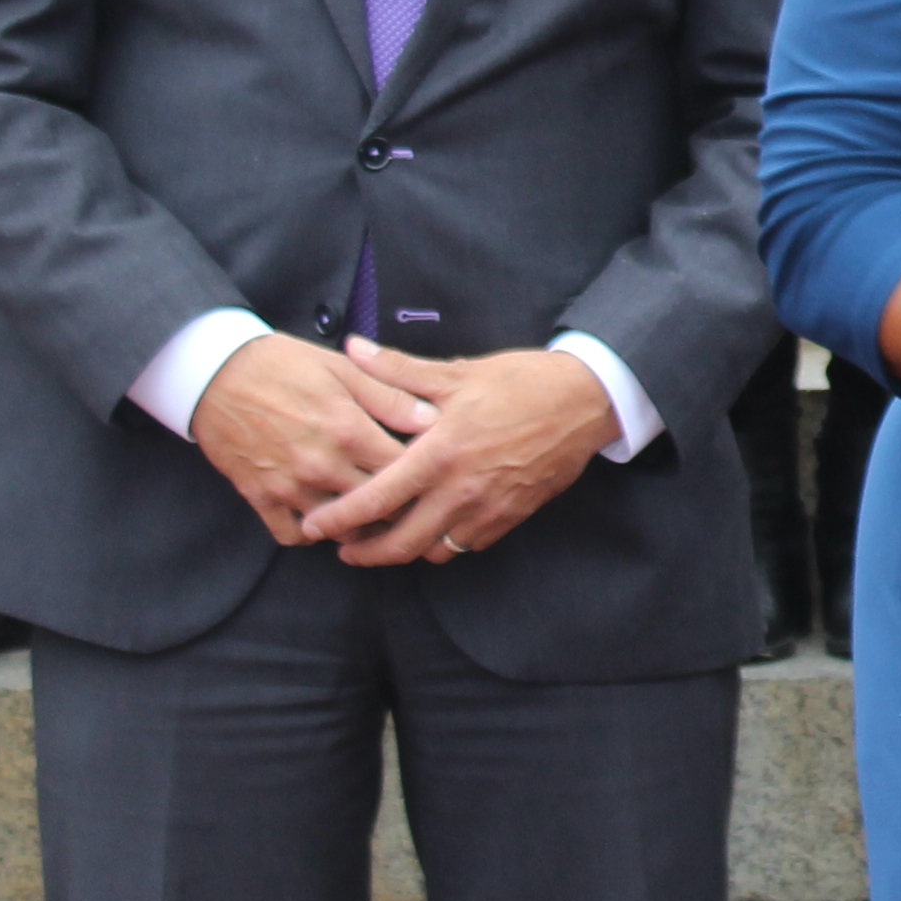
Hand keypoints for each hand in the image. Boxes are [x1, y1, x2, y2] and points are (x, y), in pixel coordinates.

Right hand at [187, 330, 418, 542]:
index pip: (405, 470)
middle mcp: (322, 465)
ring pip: (339, 528)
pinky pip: (292, 535)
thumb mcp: (341, 369)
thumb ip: (389, 396)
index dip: (425, 476)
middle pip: (377, 507)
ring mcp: (290, 486)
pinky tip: (324, 519)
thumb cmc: (283, 365)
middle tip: (410, 504)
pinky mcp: (261, 497)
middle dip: (398, 508)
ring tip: (373, 517)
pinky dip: (311, 533)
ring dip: (358, 526)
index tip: (433, 476)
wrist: (214, 373)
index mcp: (349, 430)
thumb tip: (435, 418)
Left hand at [300, 339, 618, 566]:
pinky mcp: (510, 518)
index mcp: (439, 453)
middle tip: (343, 548)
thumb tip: (353, 348)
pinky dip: (442, 544)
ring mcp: (487, 509)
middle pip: (399, 542)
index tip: (315, 525)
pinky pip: (465, 546)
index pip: (375, 498)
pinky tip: (431, 528)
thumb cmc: (521, 382)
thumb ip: (398, 370)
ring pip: (432, 551)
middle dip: (364, 552)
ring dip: (404, 551)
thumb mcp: (457, 373)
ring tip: (385, 539)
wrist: (585, 401)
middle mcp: (460, 490)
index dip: (339, 518)